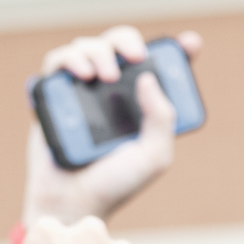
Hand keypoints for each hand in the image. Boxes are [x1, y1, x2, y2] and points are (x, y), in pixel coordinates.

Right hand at [22, 26, 204, 226]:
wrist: (73, 201)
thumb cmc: (116, 183)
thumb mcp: (154, 155)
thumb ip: (162, 118)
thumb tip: (149, 77)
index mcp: (143, 108)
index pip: (161, 71)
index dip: (177, 52)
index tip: (190, 42)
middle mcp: (114, 95)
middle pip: (120, 47)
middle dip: (128, 41)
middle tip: (136, 57)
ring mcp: (83, 92)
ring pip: (88, 47)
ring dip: (99, 50)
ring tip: (106, 75)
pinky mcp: (53, 95)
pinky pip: (57, 61)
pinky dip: (69, 58)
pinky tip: (83, 75)